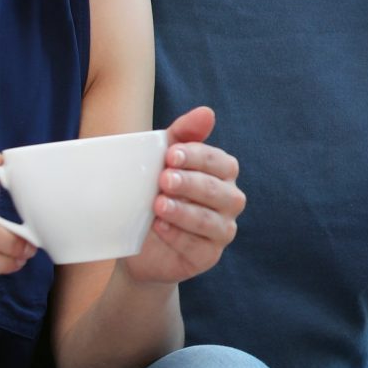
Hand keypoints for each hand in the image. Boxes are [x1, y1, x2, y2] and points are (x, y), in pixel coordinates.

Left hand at [119, 107, 243, 285]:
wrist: (138, 242)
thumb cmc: (154, 192)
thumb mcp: (162, 161)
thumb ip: (183, 135)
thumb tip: (207, 112)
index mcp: (222, 174)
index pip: (220, 162)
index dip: (198, 157)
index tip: (171, 154)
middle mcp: (229, 200)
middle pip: (219, 191)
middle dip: (191, 183)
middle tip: (163, 179)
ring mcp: (222, 229)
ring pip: (212, 220)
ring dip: (184, 211)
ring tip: (158, 205)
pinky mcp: (209, 255)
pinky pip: (200, 246)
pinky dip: (179, 236)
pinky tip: (160, 228)